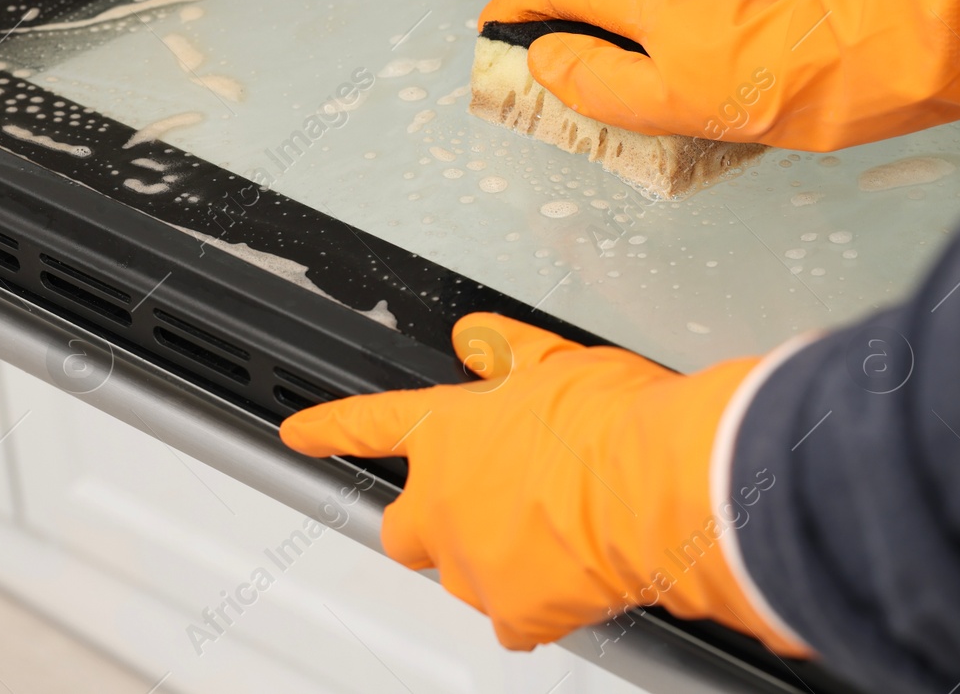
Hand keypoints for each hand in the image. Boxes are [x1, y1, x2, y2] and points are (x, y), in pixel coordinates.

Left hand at [280, 313, 807, 654]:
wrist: (659, 486)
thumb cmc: (614, 420)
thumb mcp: (558, 361)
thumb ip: (507, 350)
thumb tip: (475, 338)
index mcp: (450, 432)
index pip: (369, 425)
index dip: (330, 429)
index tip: (300, 434)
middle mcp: (445, 502)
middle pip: (402, 528)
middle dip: (428, 522)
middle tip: (480, 509)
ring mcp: (475, 564)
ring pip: (461, 576)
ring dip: (492, 560)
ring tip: (553, 536)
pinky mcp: (516, 614)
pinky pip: (513, 622)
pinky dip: (536, 607)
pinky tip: (572, 579)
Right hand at [479, 0, 959, 151]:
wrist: (833, 66)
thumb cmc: (756, 82)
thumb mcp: (654, 96)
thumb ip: (591, 79)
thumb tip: (548, 61)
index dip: (516, 11)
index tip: (490, 29)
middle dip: (547, 7)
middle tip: (525, 43)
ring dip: (587, 15)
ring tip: (573, 56)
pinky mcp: (719, 6)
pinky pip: (652, 6)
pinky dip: (625, 26)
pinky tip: (636, 58)